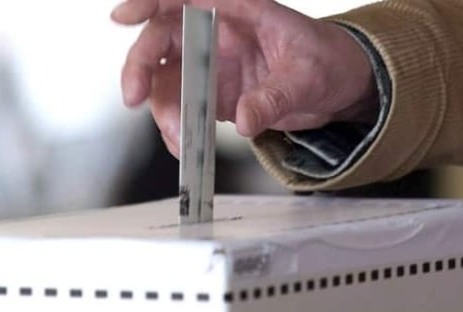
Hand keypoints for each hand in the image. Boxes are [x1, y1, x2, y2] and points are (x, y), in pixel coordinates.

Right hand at [112, 0, 376, 155]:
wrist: (338, 86)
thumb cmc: (327, 61)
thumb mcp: (307, 77)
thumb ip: (275, 97)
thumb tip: (244, 120)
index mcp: (238, 10)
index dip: (149, 3)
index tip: (124, 18)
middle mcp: (215, 34)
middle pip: (161, 40)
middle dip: (141, 67)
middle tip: (135, 97)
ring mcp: (210, 65)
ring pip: (164, 80)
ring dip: (161, 111)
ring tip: (180, 139)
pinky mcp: (211, 94)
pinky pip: (181, 109)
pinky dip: (178, 130)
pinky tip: (187, 147)